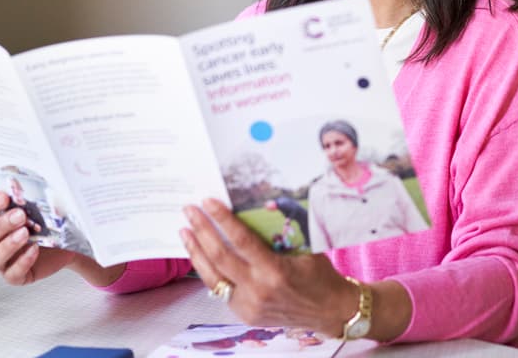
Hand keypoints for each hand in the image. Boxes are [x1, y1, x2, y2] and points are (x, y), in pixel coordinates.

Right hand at [0, 192, 75, 284]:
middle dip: (0, 225)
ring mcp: (1, 261)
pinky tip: (34, 250)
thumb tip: (32, 184)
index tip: (4, 196)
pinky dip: (22, 262)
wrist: (64, 245)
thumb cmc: (44, 224)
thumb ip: (29, 198)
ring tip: (25, 234)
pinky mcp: (15, 276)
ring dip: (7, 245)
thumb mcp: (38, 207)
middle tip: (20, 215)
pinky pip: (12, 274)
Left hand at [181, 199, 376, 336]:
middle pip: (219, 256)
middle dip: (201, 230)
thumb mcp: (304, 248)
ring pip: (212, 277)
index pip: (240, 239)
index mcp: (275, 270)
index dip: (221, 219)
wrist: (331, 310)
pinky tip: (202, 257)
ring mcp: (249, 305)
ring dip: (196, 252)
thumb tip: (256, 208)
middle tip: (190, 211)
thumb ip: (279, 233)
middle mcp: (258, 290)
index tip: (207, 202)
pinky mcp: (245, 315)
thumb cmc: (321, 274)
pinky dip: (209, 271)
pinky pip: (221, 290)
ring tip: (186, 232)